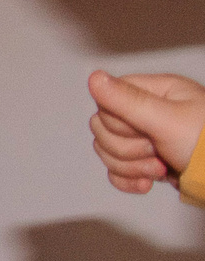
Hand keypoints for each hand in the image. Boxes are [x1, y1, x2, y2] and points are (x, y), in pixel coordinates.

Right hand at [89, 71, 204, 193]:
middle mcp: (148, 113)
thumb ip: (127, 101)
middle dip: (127, 149)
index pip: (107, 103)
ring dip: (131, 167)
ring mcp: (147, 139)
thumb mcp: (167, 120)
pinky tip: (148, 182)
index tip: (144, 130)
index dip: (118, 123)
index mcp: (155, 92)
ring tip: (160, 167)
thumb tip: (94, 78)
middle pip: (103, 130)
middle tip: (157, 150)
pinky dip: (128, 180)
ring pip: (108, 152)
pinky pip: (116, 170)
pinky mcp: (146, 162)